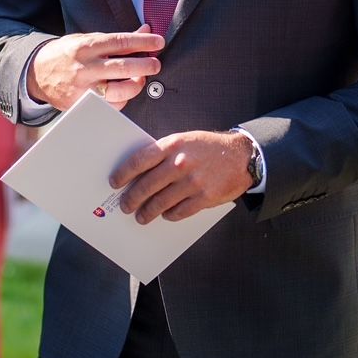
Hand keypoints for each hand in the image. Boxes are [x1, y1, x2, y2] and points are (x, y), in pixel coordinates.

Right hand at [26, 30, 163, 112]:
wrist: (37, 74)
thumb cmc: (66, 55)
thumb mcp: (87, 40)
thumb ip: (116, 39)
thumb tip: (146, 31)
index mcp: (85, 47)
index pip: (120, 42)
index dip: (143, 42)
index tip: (158, 42)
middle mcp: (85, 68)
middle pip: (123, 68)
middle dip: (146, 65)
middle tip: (155, 64)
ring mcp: (83, 89)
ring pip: (120, 92)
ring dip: (136, 85)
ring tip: (140, 78)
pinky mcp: (82, 106)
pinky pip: (112, 106)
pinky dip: (123, 99)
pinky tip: (124, 91)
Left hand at [110, 129, 253, 222]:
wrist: (241, 156)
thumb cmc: (209, 147)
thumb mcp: (184, 140)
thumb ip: (163, 153)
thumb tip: (139, 171)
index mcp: (173, 145)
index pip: (140, 160)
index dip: (124, 173)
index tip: (115, 182)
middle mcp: (181, 163)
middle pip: (147, 185)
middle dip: (132, 198)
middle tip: (125, 205)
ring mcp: (193, 182)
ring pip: (160, 202)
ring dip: (147, 212)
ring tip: (142, 216)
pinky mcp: (204, 198)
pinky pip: (179, 212)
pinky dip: (169, 215)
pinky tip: (165, 215)